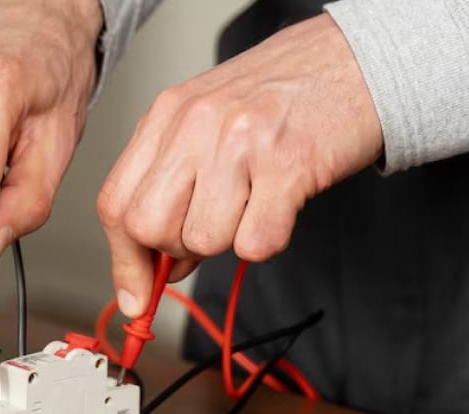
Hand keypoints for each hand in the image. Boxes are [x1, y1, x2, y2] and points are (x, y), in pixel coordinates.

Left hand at [96, 13, 382, 317]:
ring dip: (228, 240)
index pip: (116, 204)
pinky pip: (255, 242)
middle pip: (148, 227)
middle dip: (175, 249)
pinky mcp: (287, 164)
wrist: (355, 61)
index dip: (124, 259)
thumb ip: (170, 187)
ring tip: (253, 201)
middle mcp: (194, 125)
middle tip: (211, 227)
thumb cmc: (280, 97)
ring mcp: (239, 143)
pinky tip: (280, 204)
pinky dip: (267, 239)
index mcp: (166, 116)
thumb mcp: (205, 125)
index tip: (136, 294)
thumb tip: (152, 269)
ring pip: (202, 239)